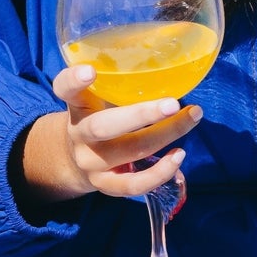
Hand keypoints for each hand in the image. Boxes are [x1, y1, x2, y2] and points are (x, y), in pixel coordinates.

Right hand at [20, 64, 202, 203]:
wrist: (74, 161)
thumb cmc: (99, 119)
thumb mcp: (99, 101)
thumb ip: (122, 88)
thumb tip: (175, 74)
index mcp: (78, 107)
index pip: (64, 90)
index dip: (74, 81)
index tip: (91, 71)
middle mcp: (80, 135)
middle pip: (103, 127)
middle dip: (141, 115)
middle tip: (172, 104)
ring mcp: (91, 163)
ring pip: (129, 152)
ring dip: (166, 135)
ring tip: (191, 118)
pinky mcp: (105, 185)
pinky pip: (133, 184)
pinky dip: (160, 172)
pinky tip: (179, 155)